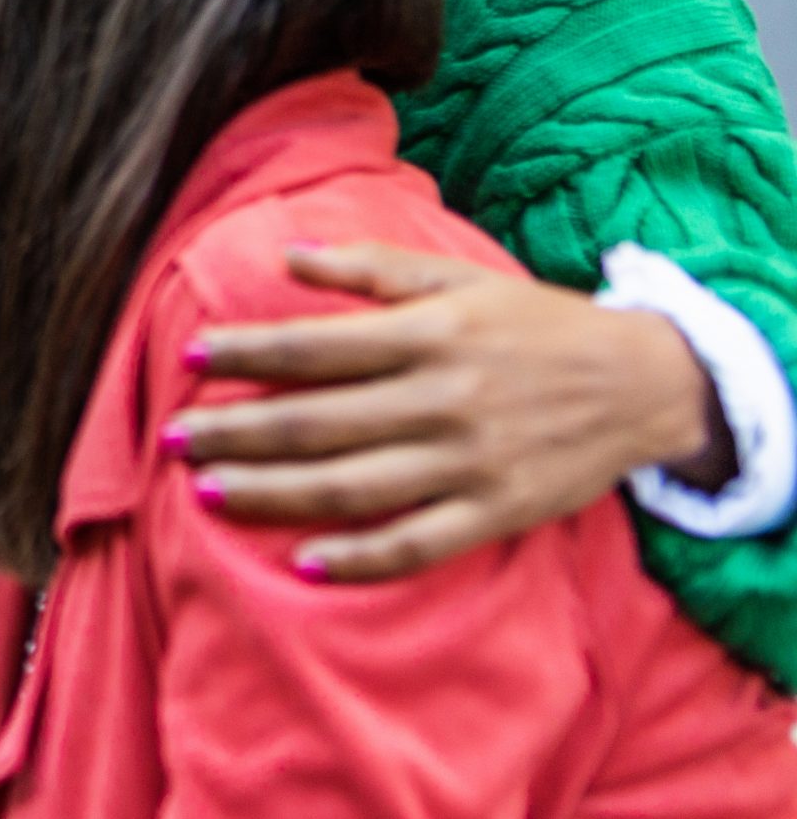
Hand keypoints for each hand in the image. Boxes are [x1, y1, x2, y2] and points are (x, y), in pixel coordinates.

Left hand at [167, 244, 724, 581]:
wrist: (645, 381)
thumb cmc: (534, 324)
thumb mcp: (459, 279)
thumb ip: (371, 268)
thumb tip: (286, 253)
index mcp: (429, 335)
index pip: (316, 346)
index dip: (248, 352)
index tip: (190, 357)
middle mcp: (441, 398)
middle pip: (316, 422)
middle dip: (235, 432)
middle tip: (171, 440)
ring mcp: (468, 461)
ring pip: (350, 486)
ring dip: (272, 493)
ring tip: (208, 493)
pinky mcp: (496, 512)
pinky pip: (417, 544)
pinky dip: (360, 558)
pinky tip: (305, 565)